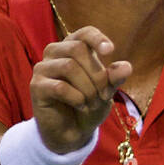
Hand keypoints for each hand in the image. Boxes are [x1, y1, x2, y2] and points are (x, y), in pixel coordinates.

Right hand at [30, 26, 131, 153]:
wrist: (73, 131)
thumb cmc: (89, 105)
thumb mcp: (106, 91)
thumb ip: (114, 78)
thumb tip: (127, 67)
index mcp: (73, 47)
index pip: (84, 33)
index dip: (97, 38)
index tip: (110, 51)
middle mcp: (55, 52)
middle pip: (78, 49)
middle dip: (97, 74)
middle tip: (104, 95)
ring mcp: (43, 68)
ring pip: (69, 66)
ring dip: (87, 88)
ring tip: (92, 103)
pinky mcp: (37, 86)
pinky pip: (60, 86)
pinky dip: (76, 98)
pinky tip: (80, 106)